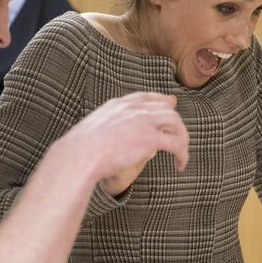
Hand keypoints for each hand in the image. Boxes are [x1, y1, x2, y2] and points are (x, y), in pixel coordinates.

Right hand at [63, 91, 188, 189]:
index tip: (169, 109)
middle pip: (166, 108)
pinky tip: (180, 165)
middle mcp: (133, 109)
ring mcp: (143, 121)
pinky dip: (182, 154)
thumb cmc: (79, 151)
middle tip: (179, 139)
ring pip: (176, 123)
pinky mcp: (150, 138)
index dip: (161, 103)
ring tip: (181, 155)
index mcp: (118, 105)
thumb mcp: (92, 131)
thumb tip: (110, 140)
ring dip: (182, 139)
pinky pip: (176, 144)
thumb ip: (106, 130)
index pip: (146, 97)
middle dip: (176, 123)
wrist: (78, 156)